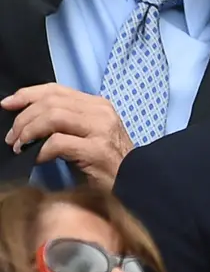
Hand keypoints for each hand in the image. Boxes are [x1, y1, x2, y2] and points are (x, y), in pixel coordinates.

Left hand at [2, 84, 133, 189]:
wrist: (135, 182)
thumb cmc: (108, 162)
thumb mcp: (90, 133)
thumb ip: (68, 120)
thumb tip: (29, 116)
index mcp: (98, 105)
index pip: (56, 90)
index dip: (27, 94)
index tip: (6, 104)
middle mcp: (101, 112)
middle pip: (50, 102)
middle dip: (23, 118)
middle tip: (12, 138)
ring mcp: (101, 130)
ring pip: (52, 117)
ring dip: (28, 132)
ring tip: (20, 147)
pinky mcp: (96, 150)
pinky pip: (56, 143)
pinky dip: (39, 151)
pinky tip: (34, 160)